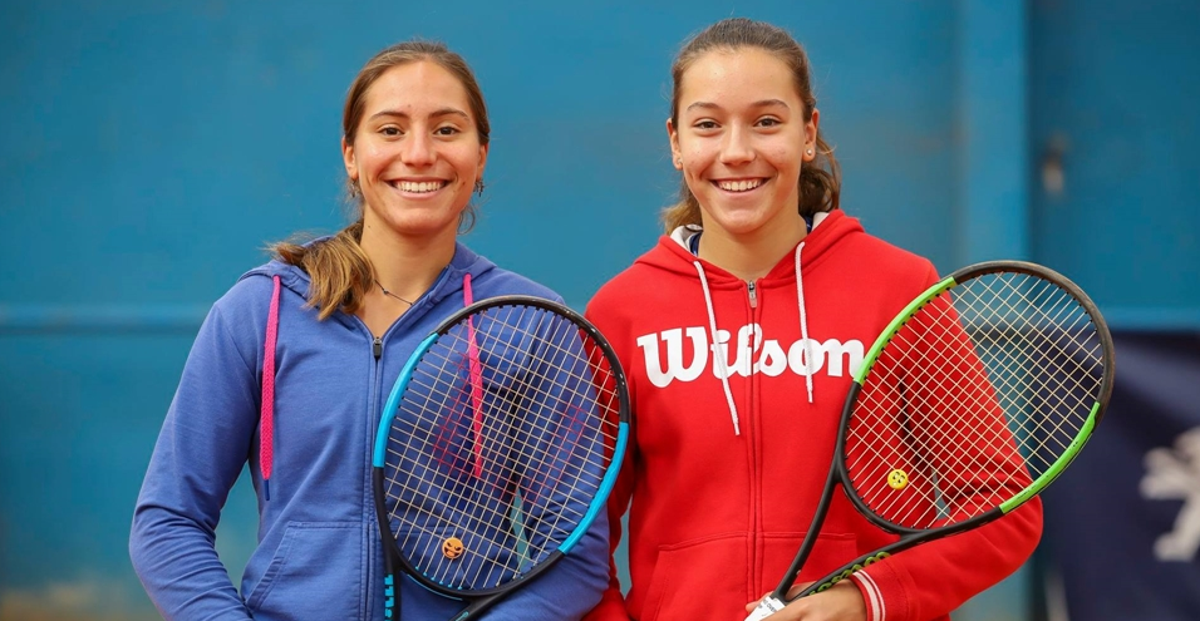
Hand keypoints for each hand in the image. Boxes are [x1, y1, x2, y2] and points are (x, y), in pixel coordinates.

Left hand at [745, 582, 865, 620]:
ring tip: (800, 616)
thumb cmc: (834, 592)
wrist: (864, 601)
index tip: (753, 619)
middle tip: (777, 618)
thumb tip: (751, 606)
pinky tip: (805, 619)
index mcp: (804, 607)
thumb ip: (779, 598)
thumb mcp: (805, 589)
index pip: (774, 619)